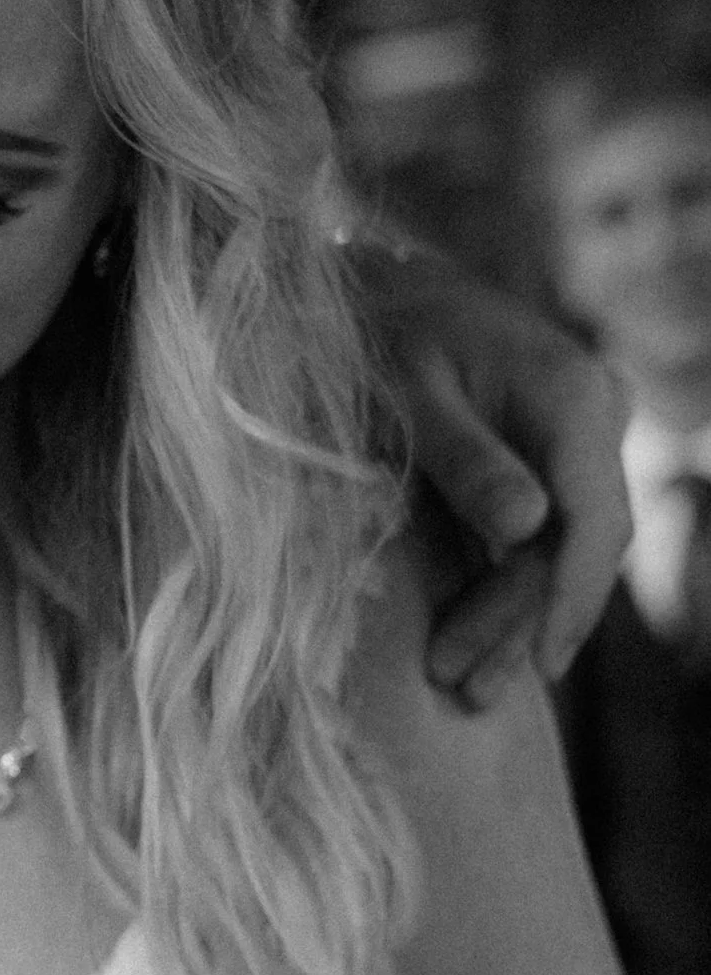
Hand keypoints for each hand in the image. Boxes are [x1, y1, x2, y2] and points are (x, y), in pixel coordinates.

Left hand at [355, 241, 629, 702]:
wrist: (379, 287)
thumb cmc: (382, 330)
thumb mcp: (405, 390)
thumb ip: (463, 457)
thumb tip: (528, 526)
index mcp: (571, 394)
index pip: (594, 517)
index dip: (568, 597)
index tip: (540, 661)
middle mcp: (595, 416)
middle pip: (578, 546)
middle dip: (523, 621)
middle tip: (462, 687)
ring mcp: (580, 440)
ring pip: (562, 550)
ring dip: (514, 619)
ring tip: (464, 685)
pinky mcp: (553, 460)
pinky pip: (544, 537)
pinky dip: (507, 589)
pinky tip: (476, 644)